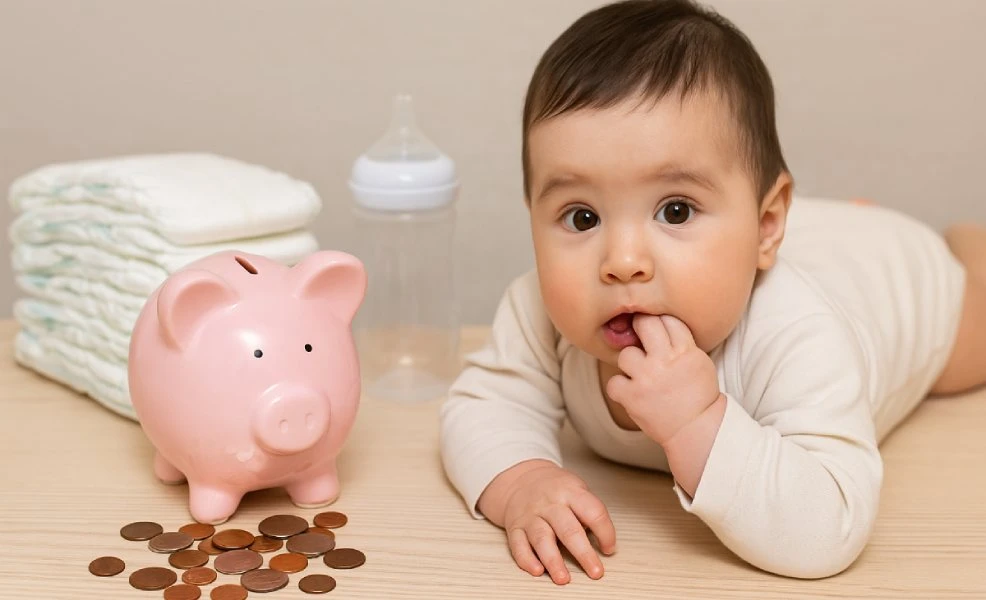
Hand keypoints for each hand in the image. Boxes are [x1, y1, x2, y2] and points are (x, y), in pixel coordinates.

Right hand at [477, 460, 615, 584]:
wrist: (521, 479)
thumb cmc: (555, 488)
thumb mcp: (576, 489)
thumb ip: (587, 512)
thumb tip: (600, 542)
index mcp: (570, 492)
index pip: (593, 512)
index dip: (605, 532)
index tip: (609, 549)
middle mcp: (549, 504)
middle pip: (568, 530)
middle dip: (584, 554)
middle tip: (595, 572)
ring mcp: (531, 516)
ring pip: (542, 539)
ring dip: (553, 561)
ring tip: (563, 578)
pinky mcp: (515, 528)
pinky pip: (518, 545)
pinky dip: (527, 560)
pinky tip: (537, 570)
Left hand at [605, 314, 721, 445]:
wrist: (696, 428)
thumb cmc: (698, 394)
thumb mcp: (699, 360)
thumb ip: (681, 341)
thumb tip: (659, 321)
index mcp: (684, 350)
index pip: (668, 319)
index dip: (661, 322)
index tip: (658, 329)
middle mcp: (663, 361)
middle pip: (644, 324)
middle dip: (641, 327)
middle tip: (642, 337)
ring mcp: (646, 378)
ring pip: (625, 354)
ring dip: (631, 364)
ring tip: (641, 375)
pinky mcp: (632, 397)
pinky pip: (613, 382)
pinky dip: (621, 388)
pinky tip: (632, 391)